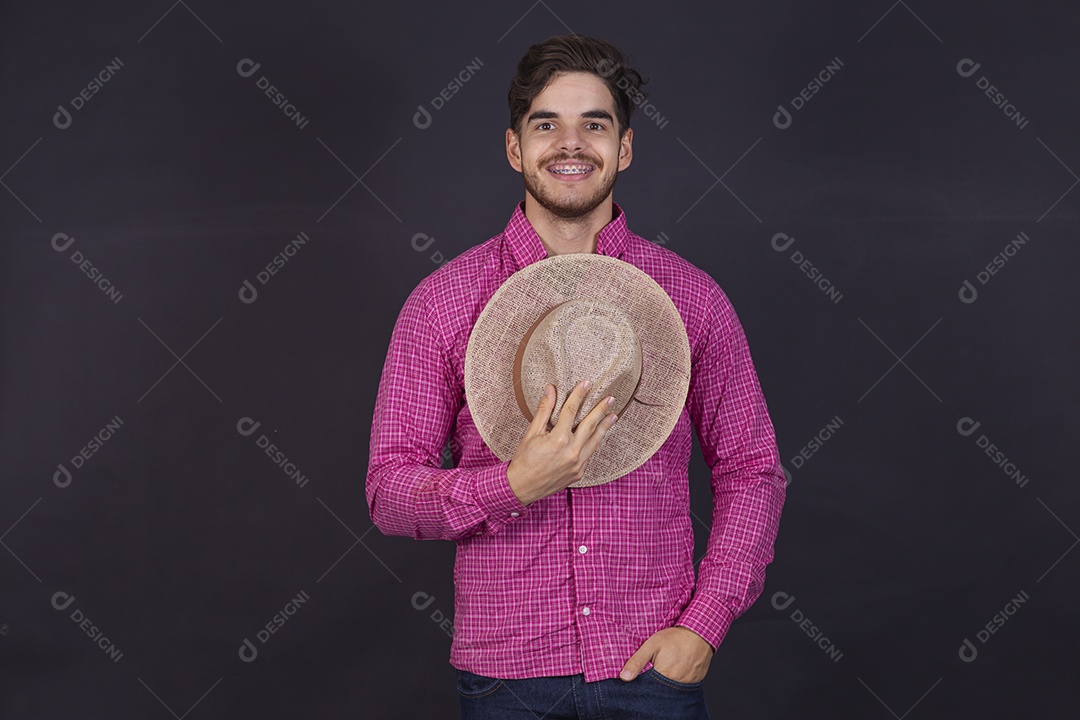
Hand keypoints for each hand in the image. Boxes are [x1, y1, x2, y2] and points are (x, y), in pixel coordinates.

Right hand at [506, 380, 617, 504]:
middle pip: (590, 424)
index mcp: (559, 439)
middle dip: (600, 410)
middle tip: (610, 398)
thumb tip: (550, 389)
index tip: (586, 384)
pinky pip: (590, 453)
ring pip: (596, 441)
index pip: (571, 411)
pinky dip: (596, 442)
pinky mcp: (579, 473)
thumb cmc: (524, 459)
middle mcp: (572, 451)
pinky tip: (599, 435)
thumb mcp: (531, 433)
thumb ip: (544, 410)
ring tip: (613, 415)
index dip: (579, 395)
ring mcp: (578, 464)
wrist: (522, 487)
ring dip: (605, 427)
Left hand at [619, 626, 714, 683]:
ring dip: (665, 684)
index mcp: (663, 676)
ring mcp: (686, 685)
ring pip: (670, 690)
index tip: (641, 679)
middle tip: (655, 670)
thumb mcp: (651, 645)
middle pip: (659, 691)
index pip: (647, 690)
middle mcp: (675, 684)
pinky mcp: (694, 683)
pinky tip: (674, 671)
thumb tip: (624, 677)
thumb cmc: (675, 638)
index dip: (642, 685)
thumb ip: (637, 661)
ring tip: (665, 670)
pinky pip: (682, 687)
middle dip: (654, 685)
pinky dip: (676, 682)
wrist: (699, 634)